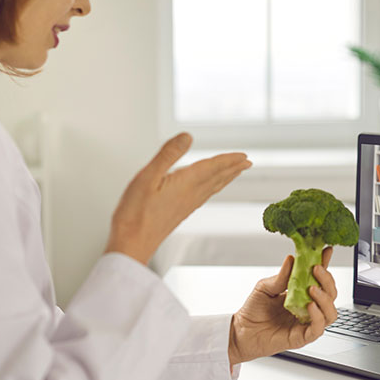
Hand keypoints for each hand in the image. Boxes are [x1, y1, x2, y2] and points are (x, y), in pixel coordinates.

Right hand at [105, 133, 251, 264]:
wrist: (133, 243)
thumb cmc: (136, 212)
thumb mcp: (148, 176)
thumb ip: (168, 154)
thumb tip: (187, 137)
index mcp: (186, 183)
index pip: (213, 167)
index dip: (229, 160)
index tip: (243, 156)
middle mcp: (191, 195)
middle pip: (217, 178)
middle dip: (233, 168)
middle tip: (247, 162)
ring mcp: (187, 205)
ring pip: (213, 188)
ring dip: (225, 178)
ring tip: (234, 172)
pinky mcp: (181, 212)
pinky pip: (204, 196)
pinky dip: (212, 188)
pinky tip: (208, 190)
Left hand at [228, 247, 337, 364]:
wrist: (241, 332)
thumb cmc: (253, 311)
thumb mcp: (265, 287)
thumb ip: (281, 276)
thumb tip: (292, 259)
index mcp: (301, 294)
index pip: (319, 279)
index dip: (325, 265)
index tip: (326, 251)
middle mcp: (308, 308)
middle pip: (331, 295)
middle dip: (327, 280)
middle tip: (316, 270)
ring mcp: (307, 323)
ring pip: (331, 313)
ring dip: (325, 299)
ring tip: (313, 289)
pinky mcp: (303, 337)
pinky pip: (318, 328)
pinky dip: (317, 316)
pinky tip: (310, 306)